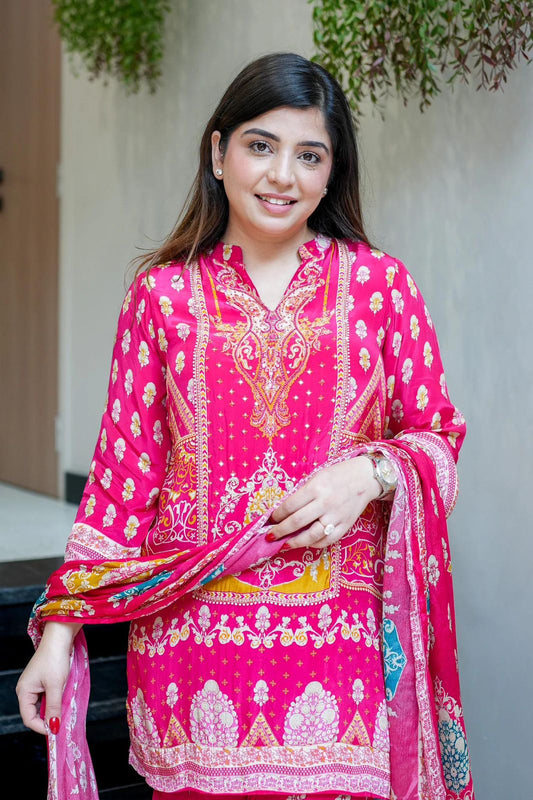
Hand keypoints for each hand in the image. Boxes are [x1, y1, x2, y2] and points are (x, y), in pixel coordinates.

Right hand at [16, 621, 80, 734]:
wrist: (60, 637)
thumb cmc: (55, 658)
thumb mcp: (56, 685)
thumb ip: (53, 707)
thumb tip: (53, 727)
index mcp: (24, 691)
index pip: (29, 718)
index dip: (41, 727)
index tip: (56, 731)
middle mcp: (26, 689)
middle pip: (34, 713)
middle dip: (48, 719)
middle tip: (62, 723)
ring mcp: (34, 684)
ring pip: (42, 705)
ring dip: (52, 709)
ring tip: (64, 711)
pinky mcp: (43, 680)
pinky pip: (47, 696)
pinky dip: (55, 700)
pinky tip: (64, 700)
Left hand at [266, 456, 380, 550]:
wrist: (365, 477)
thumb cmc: (338, 474)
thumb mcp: (317, 477)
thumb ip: (303, 493)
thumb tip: (285, 511)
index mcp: (316, 487)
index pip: (290, 506)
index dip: (277, 515)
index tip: (270, 520)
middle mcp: (325, 503)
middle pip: (297, 522)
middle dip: (280, 531)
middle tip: (269, 537)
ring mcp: (336, 516)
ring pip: (311, 536)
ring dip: (295, 542)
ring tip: (284, 544)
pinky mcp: (345, 526)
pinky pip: (327, 540)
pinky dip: (314, 544)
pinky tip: (306, 543)